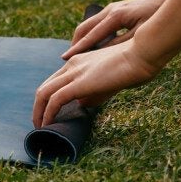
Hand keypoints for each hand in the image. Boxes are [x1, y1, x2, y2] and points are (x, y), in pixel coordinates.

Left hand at [33, 40, 160, 127]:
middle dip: (38, 107)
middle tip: (40, 123)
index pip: (56, 81)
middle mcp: (72, 64)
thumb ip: (95, 91)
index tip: (49, 114)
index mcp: (79, 61)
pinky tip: (48, 124)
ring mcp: (74, 72)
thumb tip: (82, 105)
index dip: (48, 99)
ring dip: (38, 113)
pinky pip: (55, 100)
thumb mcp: (111, 79)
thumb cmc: (135, 64)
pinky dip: (47, 113)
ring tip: (40, 128)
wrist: (142, 53)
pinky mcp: (79, 83)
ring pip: (43, 93)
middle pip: (45, 87)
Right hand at [61, 0, 167, 58]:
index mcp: (116, 16)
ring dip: (80, 39)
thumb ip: (121, 44)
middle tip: (67, 60)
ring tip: (75, 55)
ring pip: (88, 25)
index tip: (66, 58)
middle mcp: (110, 10)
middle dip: (75, 43)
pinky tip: (90, 46)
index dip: (78, 48)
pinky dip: (89, 34)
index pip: (92, 36)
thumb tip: (103, 55)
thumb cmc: (155, 17)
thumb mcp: (140, 33)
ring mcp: (111, 8)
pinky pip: (96, 23)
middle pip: (84, 28)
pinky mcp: (114, 9)